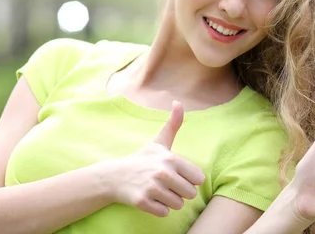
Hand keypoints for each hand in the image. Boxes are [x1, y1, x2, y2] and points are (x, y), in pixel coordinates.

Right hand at [109, 101, 204, 216]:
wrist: (115, 176)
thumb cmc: (142, 159)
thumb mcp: (159, 141)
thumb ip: (173, 124)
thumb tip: (178, 102)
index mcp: (170, 158)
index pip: (198, 179)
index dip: (189, 179)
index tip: (176, 174)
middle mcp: (162, 172)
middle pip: (190, 194)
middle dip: (180, 192)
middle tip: (166, 184)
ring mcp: (151, 188)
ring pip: (178, 205)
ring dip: (170, 201)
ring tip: (158, 191)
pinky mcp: (142, 202)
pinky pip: (164, 213)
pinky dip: (159, 209)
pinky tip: (150, 199)